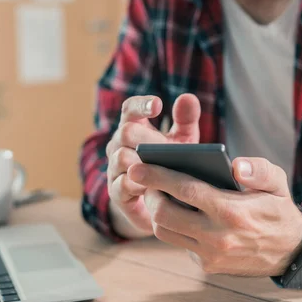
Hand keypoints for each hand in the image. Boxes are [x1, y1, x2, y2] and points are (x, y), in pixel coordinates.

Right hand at [106, 94, 200, 236]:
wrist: (163, 203)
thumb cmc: (171, 166)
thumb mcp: (183, 141)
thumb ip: (186, 120)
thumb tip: (187, 97)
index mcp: (134, 128)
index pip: (130, 109)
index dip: (141, 104)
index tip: (158, 105)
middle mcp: (119, 145)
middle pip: (125, 132)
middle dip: (147, 138)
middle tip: (166, 147)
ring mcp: (115, 168)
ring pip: (121, 157)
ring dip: (142, 162)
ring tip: (160, 166)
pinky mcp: (116, 192)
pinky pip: (121, 185)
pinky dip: (138, 185)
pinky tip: (153, 187)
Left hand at [128, 157, 301, 276]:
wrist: (291, 251)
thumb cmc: (277, 208)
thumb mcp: (277, 182)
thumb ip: (258, 170)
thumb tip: (235, 165)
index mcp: (232, 211)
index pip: (185, 190)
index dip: (156, 177)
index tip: (136, 167)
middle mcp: (217, 237)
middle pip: (164, 214)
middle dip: (149, 194)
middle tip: (146, 180)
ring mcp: (210, 255)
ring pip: (165, 232)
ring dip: (156, 212)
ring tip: (158, 195)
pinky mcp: (207, 266)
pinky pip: (179, 243)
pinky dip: (174, 227)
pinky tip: (179, 213)